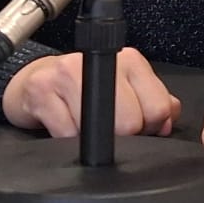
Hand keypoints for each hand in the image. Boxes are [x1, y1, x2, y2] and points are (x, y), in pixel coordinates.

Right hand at [0, 47, 180, 137]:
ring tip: (85, 127)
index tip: (137, 129)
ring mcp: (69, 72)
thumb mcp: (124, 89)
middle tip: (109, 131)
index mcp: (129, 60)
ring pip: (99, 130)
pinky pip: (67, 135)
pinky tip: (66, 128)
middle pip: (130, 122)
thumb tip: (168, 119)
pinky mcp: (42, 90)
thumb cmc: (82, 88)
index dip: (150, 129)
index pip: (158, 108)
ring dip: (93, 141)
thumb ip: (154, 101)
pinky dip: (68, 142)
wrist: (35, 82)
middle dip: (122, 138)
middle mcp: (100, 60)